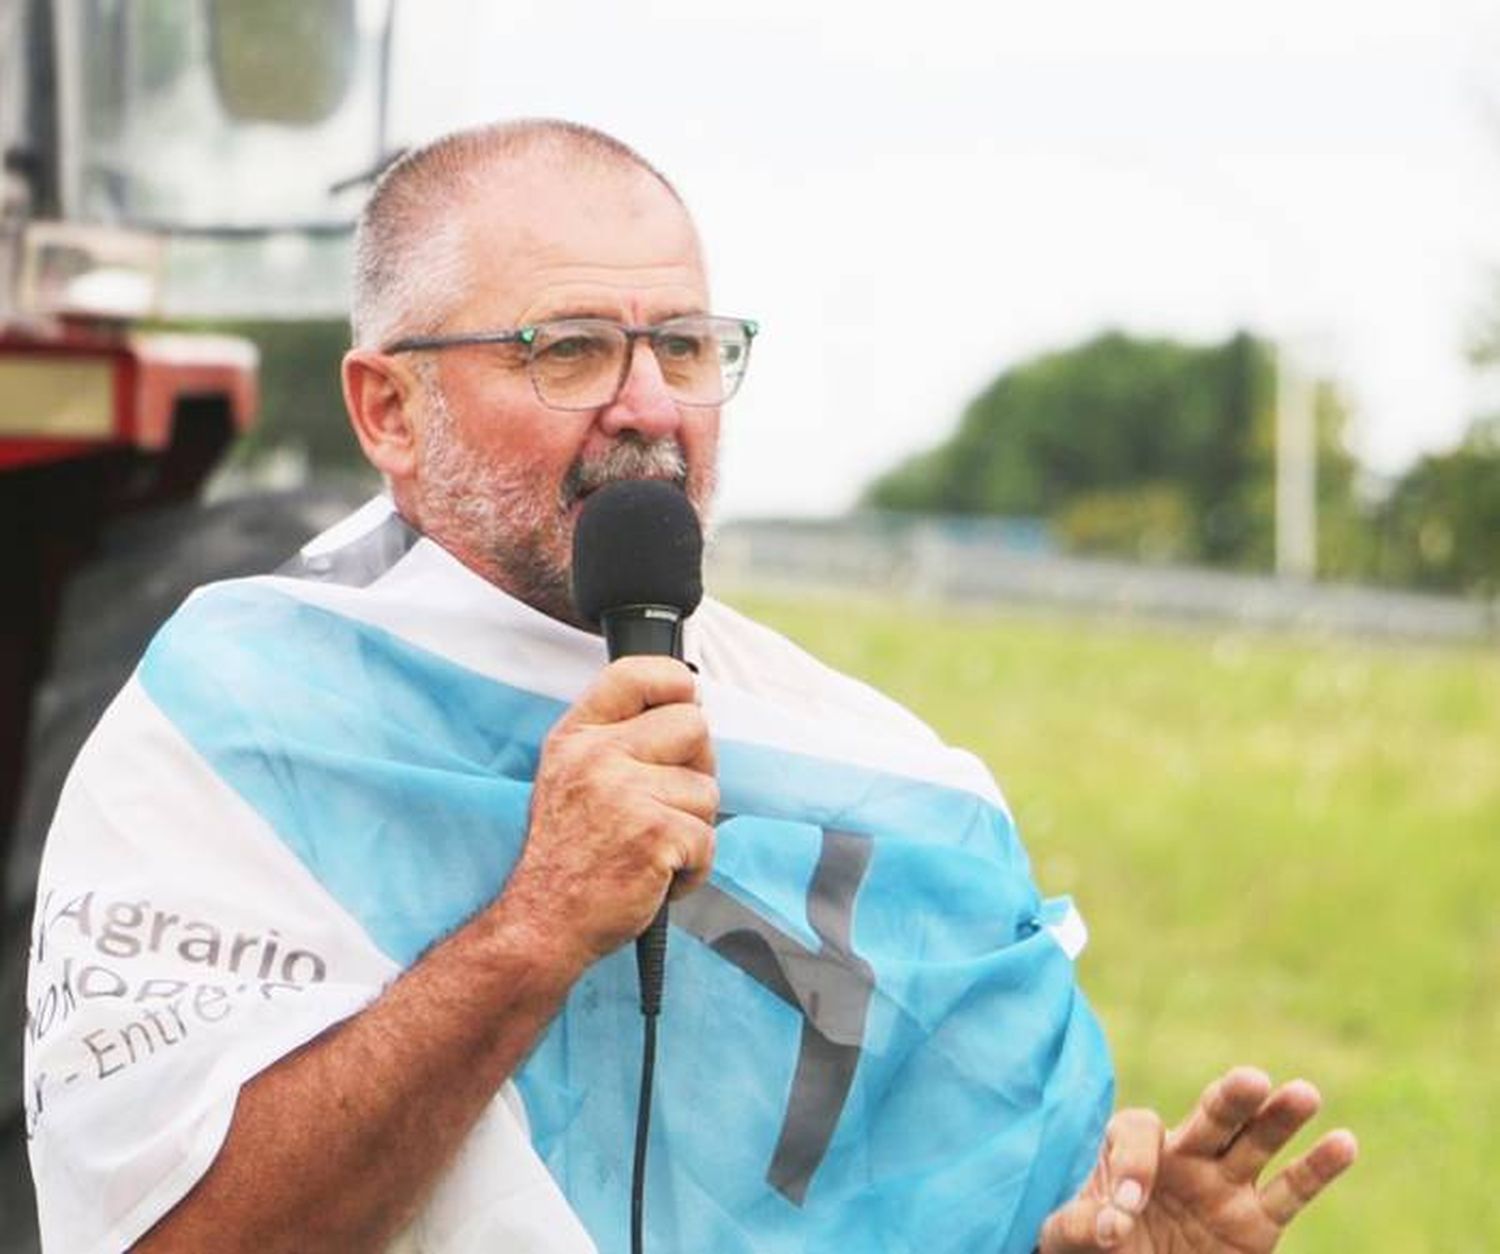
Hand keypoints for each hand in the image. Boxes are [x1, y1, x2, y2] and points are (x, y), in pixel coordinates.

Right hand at [500, 656, 717, 970]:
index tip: (684, 703)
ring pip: (707, 790)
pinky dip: (693, 868)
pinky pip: (708, 840)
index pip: (635, 673)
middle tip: (667, 804)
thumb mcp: (570, 777)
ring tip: (652, 849)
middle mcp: (597, 755)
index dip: (675, 683)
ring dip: (692, 828)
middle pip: (694, 725)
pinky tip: (658, 876)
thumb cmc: (567, 857)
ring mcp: (626, 793)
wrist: (543, 922)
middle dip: (696, 767)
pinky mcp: (654, 834)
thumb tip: (687, 713)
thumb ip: (616, 741)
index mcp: (578, 736)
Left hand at [1039, 1066, 1356, 1252]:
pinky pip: (1290, 1191)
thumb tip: (1113, 1225)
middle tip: (1252, 1080)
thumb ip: (1081, 1225)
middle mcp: (1184, 1154)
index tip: (1126, 1211)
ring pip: (1256, 1142)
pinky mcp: (1257, 1222)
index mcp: (1133, 1148)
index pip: (1138, 1134)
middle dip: (1230, 1099)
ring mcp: (1224, 1184)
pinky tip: (1344, 1142)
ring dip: (1279, 1118)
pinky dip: (1318, 1167)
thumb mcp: (1070, 1236)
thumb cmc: (1095, 1244)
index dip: (1133, 1166)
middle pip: (1210, 1116)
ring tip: (1304, 1094)